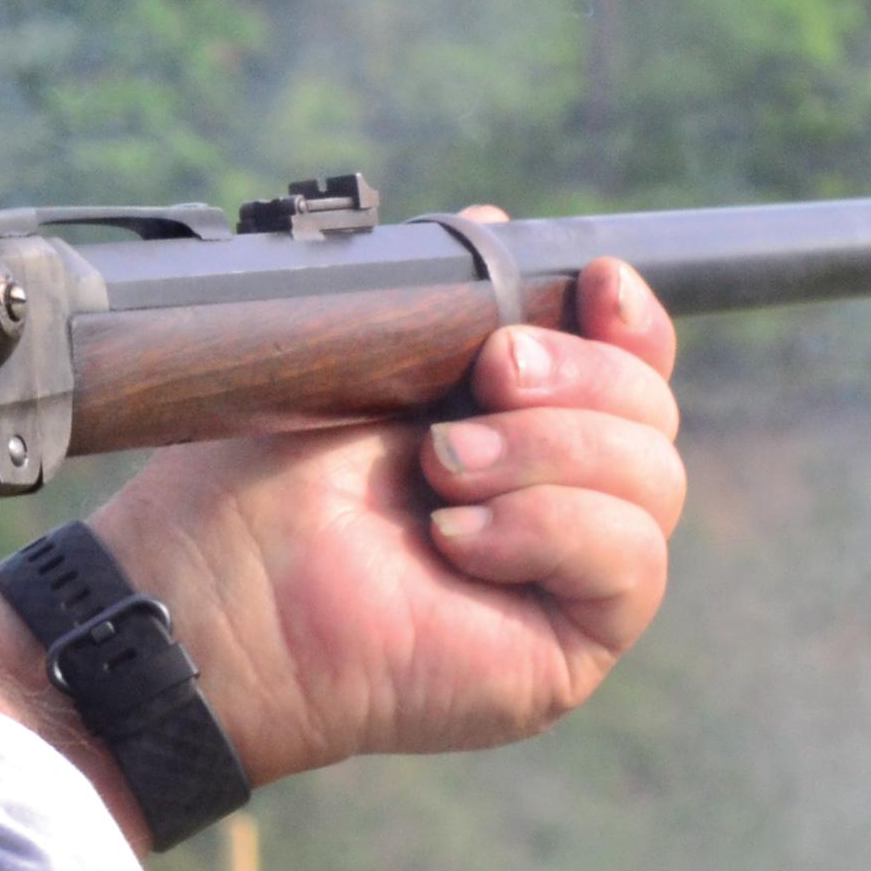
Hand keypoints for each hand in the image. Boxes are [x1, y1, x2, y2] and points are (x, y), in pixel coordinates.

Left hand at [0, 250, 682, 816]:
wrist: (216, 588)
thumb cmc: (261, 481)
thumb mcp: (360, 357)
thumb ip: (440, 297)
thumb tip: (497, 225)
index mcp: (514, 420)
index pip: (632, 363)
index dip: (631, 319)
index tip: (597, 283)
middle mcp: (556, 494)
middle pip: (653, 411)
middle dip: (576, 377)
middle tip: (483, 379)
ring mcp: (567, 574)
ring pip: (654, 480)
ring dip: (550, 450)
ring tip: (441, 466)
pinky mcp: (569, 646)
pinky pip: (631, 562)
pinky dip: (553, 529)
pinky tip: (459, 535)